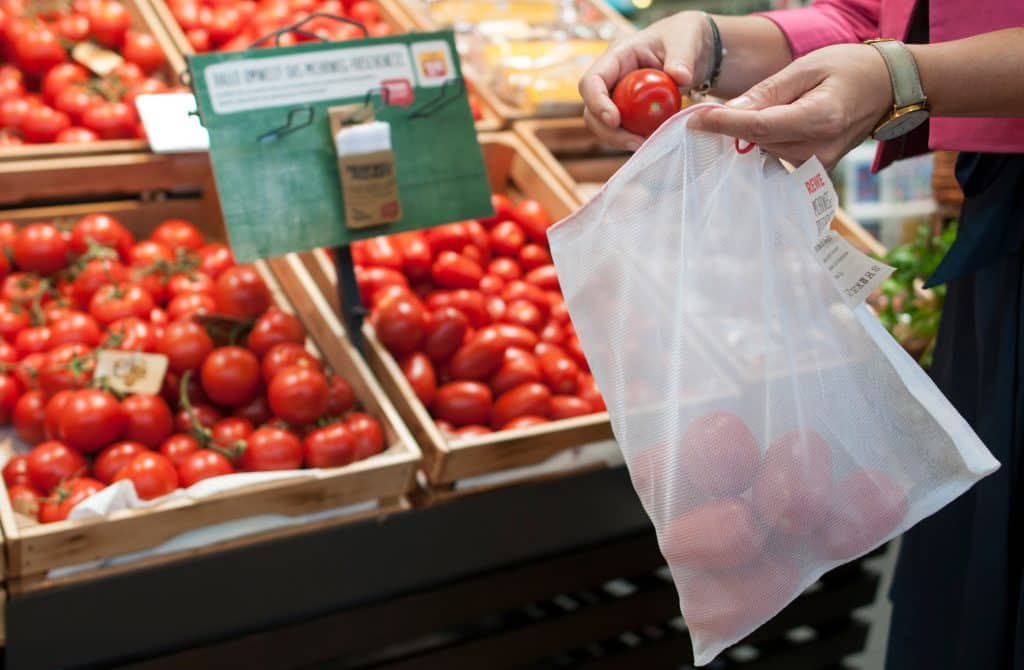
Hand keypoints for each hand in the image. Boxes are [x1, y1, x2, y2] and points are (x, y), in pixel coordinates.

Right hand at [579, 11, 711, 149]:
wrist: (692, 51)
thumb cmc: (683, 38)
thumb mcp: (686, 41)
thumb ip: (682, 58)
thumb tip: (681, 77)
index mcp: (618, 56)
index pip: (592, 81)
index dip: (597, 102)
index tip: (615, 120)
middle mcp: (612, 78)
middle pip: (592, 110)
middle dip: (608, 131)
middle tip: (635, 142)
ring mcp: (618, 97)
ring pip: (604, 125)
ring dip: (621, 140)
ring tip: (647, 143)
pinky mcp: (629, 112)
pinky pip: (623, 130)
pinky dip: (634, 139)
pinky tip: (653, 139)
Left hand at [689, 44, 893, 168]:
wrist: (886, 88)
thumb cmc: (848, 69)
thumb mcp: (806, 67)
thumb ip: (767, 92)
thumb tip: (730, 110)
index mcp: (819, 119)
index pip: (760, 127)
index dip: (724, 124)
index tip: (695, 120)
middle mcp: (818, 149)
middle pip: (758, 142)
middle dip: (730, 127)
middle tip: (705, 115)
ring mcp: (817, 165)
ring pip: (762, 153)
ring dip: (745, 137)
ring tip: (738, 117)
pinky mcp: (813, 171)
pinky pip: (774, 160)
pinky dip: (759, 146)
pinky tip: (752, 133)